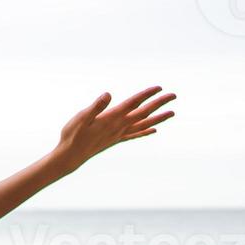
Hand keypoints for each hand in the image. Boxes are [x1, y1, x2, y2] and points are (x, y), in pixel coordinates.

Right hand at [52, 87, 174, 165]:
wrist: (70, 157)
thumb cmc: (73, 136)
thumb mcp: (81, 118)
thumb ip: (96, 107)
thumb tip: (108, 94)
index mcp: (112, 118)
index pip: (133, 104)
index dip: (146, 95)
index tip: (160, 88)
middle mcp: (119, 127)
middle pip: (143, 113)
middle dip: (159, 104)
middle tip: (174, 96)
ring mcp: (119, 134)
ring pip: (143, 124)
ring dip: (159, 118)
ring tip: (172, 113)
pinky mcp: (115, 140)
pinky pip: (135, 134)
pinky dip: (146, 131)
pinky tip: (154, 129)